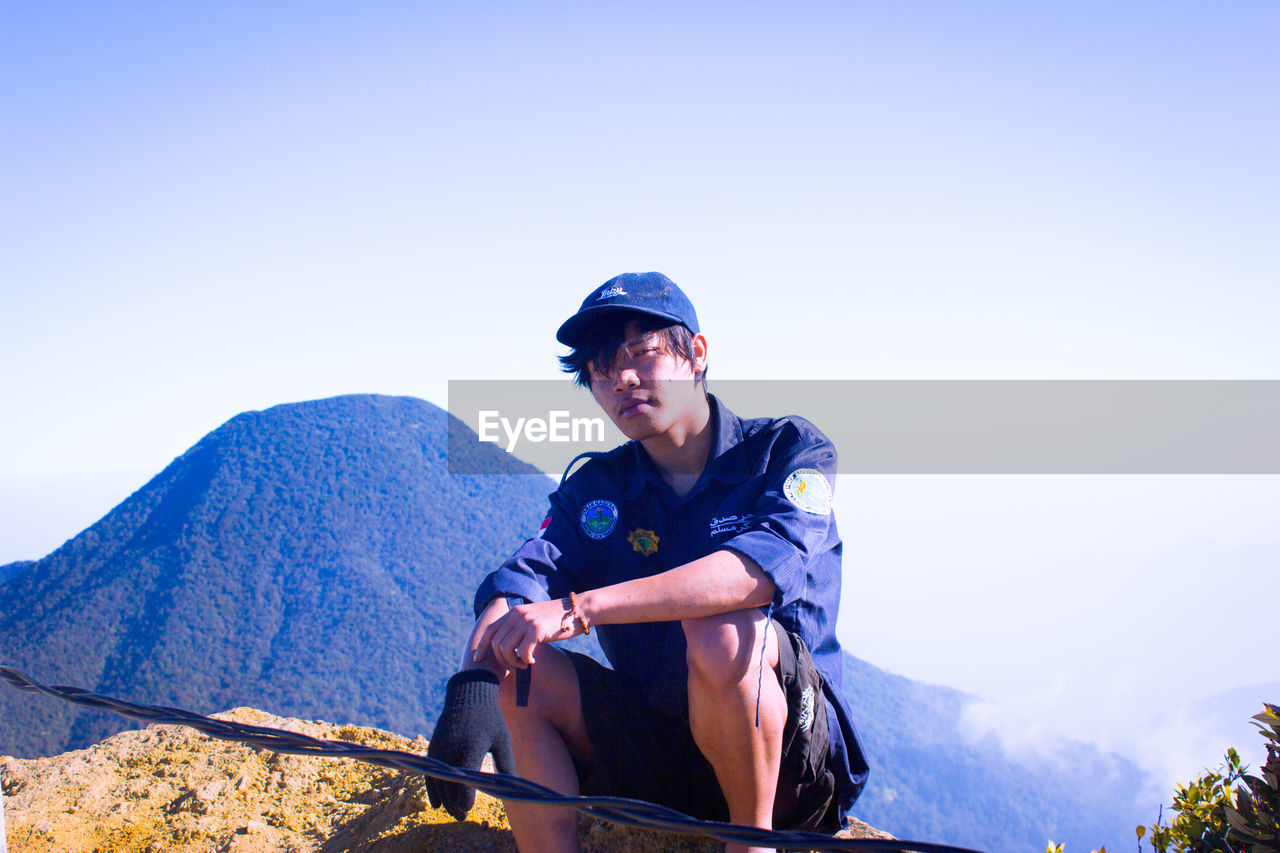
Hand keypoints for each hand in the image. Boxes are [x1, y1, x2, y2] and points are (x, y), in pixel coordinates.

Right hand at [425, 670, 514, 819]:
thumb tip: (514, 787)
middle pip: (449, 785)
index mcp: (470, 748)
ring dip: (444, 799)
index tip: (468, 809)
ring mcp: (440, 749)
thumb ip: (506, 764)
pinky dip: (432, 788)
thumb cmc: (490, 718)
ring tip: (454, 812)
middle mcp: (451, 750)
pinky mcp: (433, 747)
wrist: (468, 694)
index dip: (464, 799)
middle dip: (454, 804)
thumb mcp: (502, 739)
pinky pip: (430, 773)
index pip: (464, 781)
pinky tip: (437, 803)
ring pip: (438, 781)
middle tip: (462, 817)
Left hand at [473, 597, 579, 671]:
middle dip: (501, 660)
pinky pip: (522, 652)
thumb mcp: (533, 621)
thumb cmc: (557, 620)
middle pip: (495, 642)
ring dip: (513, 662)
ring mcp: (526, 621)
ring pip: (505, 648)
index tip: (478, 660)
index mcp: (514, 612)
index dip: (482, 647)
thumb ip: (520, 630)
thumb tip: (507, 649)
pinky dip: (525, 661)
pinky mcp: (537, 629)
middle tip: (514, 667)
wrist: (578, 610)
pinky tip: (533, 661)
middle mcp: (517, 614)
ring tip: (524, 664)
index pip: (490, 630)